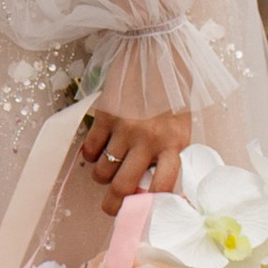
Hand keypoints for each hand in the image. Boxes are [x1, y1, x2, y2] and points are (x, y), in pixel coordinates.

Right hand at [76, 99, 190, 208]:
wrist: (156, 56)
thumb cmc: (170, 96)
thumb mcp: (179, 128)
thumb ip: (167, 154)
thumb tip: (147, 186)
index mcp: (174, 144)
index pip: (162, 186)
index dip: (149, 206)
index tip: (142, 212)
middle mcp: (149, 140)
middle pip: (122, 187)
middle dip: (112, 205)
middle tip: (110, 206)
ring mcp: (125, 129)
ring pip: (101, 172)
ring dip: (102, 175)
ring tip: (109, 165)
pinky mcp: (105, 116)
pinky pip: (89, 150)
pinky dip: (90, 155)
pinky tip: (99, 147)